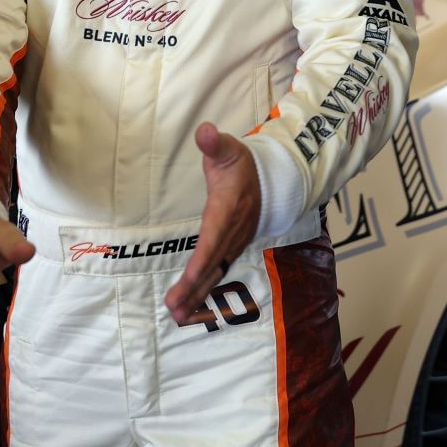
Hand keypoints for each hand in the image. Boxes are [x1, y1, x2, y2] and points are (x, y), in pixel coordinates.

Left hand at [165, 123, 261, 323]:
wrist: (272, 181)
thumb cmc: (242, 165)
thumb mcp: (229, 149)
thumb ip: (214, 142)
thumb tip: (204, 131)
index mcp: (227, 210)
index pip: (213, 237)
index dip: (202, 259)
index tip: (189, 277)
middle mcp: (231, 233)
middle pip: (212, 264)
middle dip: (194, 288)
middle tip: (173, 309)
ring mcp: (233, 244)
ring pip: (214, 273)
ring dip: (196, 296)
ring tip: (176, 316)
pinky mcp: (231, 249)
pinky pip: (217, 273)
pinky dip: (203, 292)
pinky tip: (188, 308)